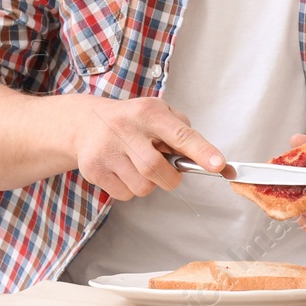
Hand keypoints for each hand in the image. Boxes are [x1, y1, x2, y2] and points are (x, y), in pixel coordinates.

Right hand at [69, 96, 224, 200]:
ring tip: (139, 166)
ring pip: (142, 187)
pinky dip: (131, 189)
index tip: (219, 165)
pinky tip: (123, 171)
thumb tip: (206, 157)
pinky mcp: (94, 169)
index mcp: (148, 112)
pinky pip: (125, 194)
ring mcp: (107, 150)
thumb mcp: (157, 112)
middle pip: (157, 169)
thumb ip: (181, 131)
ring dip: (149, 184)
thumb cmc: (132, 119)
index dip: (201, 151)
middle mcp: (126, 129)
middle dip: (170, 178)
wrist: (87, 121)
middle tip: (169, 172)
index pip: (180, 134)